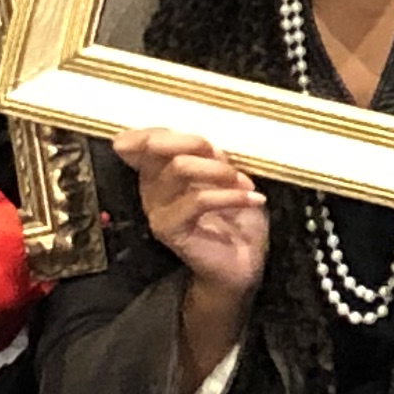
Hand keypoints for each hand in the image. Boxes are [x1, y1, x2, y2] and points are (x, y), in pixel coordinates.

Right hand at [117, 126, 271, 310]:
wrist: (242, 264)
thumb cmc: (235, 219)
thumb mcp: (226, 178)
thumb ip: (211, 156)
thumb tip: (207, 142)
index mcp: (159, 171)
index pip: (141, 140)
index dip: (162, 129)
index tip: (202, 140)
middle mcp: (150, 188)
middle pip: (155, 145)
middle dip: (194, 142)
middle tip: (223, 155)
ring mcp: (156, 209)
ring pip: (179, 168)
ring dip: (220, 170)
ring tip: (245, 183)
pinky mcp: (168, 229)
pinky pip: (198, 200)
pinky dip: (231, 196)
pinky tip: (252, 199)